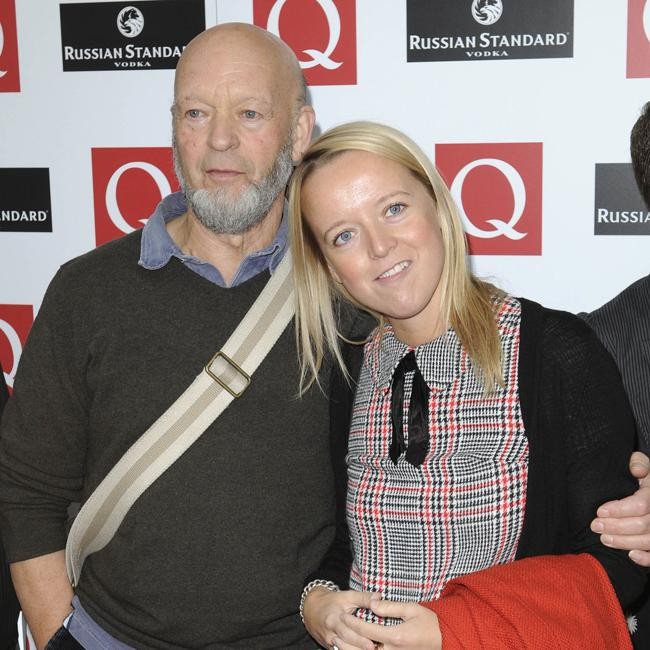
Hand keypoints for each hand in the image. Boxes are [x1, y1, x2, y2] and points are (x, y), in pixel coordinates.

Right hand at [302, 587, 376, 649]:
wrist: (311, 609)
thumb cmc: (332, 601)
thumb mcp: (347, 596)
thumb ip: (363, 598)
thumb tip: (379, 597)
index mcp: (334, 619)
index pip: (347, 629)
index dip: (360, 637)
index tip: (372, 642)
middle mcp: (330, 633)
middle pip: (345, 642)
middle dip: (359, 646)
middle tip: (372, 648)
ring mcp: (329, 642)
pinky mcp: (329, 648)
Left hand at [345, 598, 441, 649]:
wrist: (444, 640)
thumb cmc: (428, 622)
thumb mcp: (411, 609)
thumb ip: (390, 607)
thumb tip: (372, 604)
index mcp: (396, 637)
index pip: (368, 630)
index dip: (353, 623)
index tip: (343, 616)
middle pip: (365, 647)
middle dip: (350, 639)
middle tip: (337, 630)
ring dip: (355, 648)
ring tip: (341, 641)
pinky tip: (358, 646)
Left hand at [591, 451, 649, 565]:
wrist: (648, 486)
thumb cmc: (640, 474)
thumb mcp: (640, 463)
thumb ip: (638, 462)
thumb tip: (636, 470)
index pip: (641, 505)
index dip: (619, 510)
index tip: (599, 511)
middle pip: (643, 525)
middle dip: (616, 527)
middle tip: (595, 526)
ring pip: (649, 541)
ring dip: (625, 542)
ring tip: (604, 539)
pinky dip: (646, 559)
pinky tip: (630, 555)